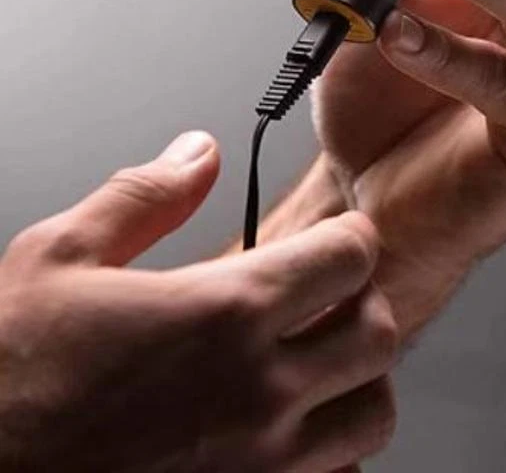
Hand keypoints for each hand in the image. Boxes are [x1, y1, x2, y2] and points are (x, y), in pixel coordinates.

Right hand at [0, 132, 397, 472]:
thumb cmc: (8, 379)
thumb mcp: (59, 257)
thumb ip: (144, 195)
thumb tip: (200, 152)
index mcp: (223, 314)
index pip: (351, 257)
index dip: (352, 236)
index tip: (340, 237)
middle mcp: (258, 393)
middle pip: (379, 333)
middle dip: (364, 301)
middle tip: (333, 295)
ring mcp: (258, 467)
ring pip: (372, 416)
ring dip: (359, 380)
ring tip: (321, 362)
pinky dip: (331, 456)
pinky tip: (292, 433)